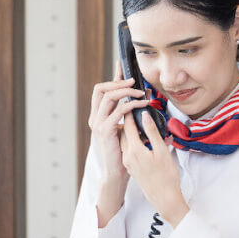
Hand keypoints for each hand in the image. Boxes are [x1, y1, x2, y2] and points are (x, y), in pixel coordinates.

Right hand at [88, 60, 149, 180]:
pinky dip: (131, 105)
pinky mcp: (105, 131)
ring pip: (108, 97)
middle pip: (101, 88)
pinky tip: (143, 104)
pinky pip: (118, 111)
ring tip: (141, 93)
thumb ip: (129, 114)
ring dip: (126, 91)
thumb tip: (143, 97)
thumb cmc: (124, 151)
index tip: (122, 65)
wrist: (117, 172)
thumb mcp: (126, 128)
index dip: (112, 77)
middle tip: (134, 81)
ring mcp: (98, 124)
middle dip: (118, 81)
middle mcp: (95, 117)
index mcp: (98, 115)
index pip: (102, 90)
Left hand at [120, 111, 188, 227]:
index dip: (131, 112)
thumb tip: (144, 116)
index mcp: (134, 150)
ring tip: (140, 123)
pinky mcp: (132, 168)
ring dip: (131, 131)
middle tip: (136, 108)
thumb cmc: (166, 176)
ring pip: (126, 141)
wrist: (164, 198)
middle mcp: (127, 156)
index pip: (129, 125)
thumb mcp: (161, 151)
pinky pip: (129, 149)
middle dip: (130, 119)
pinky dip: (134, 141)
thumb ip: (152, 132)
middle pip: (125, 132)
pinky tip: (143, 139)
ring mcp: (129, 163)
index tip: (133, 102)